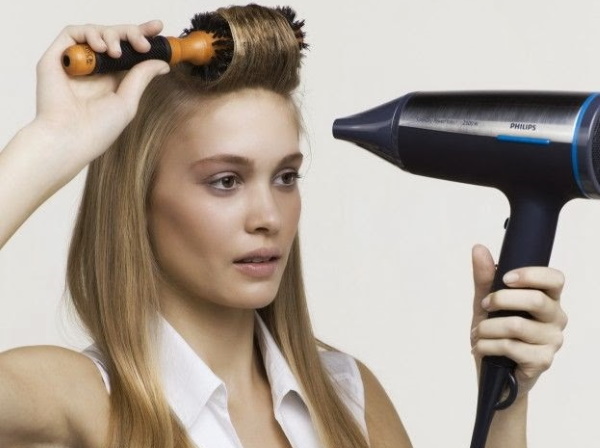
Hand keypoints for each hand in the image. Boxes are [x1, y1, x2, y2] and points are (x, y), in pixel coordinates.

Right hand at [32, 21, 169, 174]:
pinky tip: (101, 48)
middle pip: (114, 36)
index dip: (142, 35)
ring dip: (111, 35)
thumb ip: (141, 77)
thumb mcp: (127, 101)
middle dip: (131, 32)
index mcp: (112, 78)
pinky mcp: (56, 58)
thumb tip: (162, 62)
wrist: (70, 138)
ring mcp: (75, 62)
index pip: (128, 48)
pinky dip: (89, 33)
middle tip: (143, 43)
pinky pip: (72, 33)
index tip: (158, 29)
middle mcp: (94, 68)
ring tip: (116, 52)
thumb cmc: (97, 129)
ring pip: (95, 32)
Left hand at [470, 244, 567, 396]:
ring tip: (478, 332)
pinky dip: (487, 345)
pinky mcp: (543, 361)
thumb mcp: (486, 303)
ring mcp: (552, 341)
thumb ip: (485, 277)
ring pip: (516, 325)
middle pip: (535, 300)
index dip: (531, 275)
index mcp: (548, 299)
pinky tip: (481, 347)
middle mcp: (556, 318)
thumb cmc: (496, 333)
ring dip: (487, 328)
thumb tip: (478, 248)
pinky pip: (510, 347)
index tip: (505, 278)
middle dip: (500, 300)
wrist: (495, 374)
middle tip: (483, 305)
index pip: (555, 279)